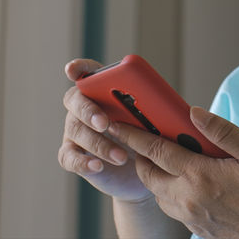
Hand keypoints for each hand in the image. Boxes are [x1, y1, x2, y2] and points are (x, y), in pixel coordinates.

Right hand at [58, 59, 152, 202]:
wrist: (146, 170)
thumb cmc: (151, 137)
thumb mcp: (158, 121)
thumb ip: (157, 108)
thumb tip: (170, 106)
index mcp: (105, 89)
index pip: (88, 72)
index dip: (79, 68)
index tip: (73, 71)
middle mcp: (85, 106)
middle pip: (76, 99)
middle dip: (89, 110)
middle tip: (105, 123)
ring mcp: (75, 130)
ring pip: (76, 130)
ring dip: (98, 143)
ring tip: (121, 156)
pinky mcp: (73, 155)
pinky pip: (68, 157)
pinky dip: (82, 162)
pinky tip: (97, 166)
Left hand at [116, 106, 238, 238]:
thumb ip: (221, 131)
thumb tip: (194, 113)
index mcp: (200, 176)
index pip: (156, 151)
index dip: (134, 135)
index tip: (119, 124)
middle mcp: (189, 199)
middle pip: (149, 175)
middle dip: (140, 156)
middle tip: (142, 140)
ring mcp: (193, 217)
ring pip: (159, 195)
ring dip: (155, 176)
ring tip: (166, 160)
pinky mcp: (200, 230)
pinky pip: (174, 209)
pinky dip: (170, 192)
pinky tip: (187, 183)